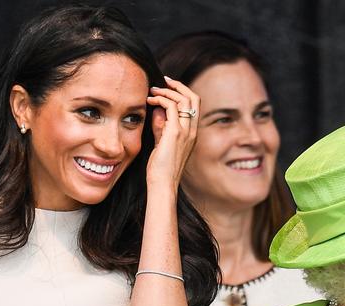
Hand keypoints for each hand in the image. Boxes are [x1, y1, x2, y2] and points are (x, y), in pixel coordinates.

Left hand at [146, 76, 199, 191]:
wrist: (162, 184)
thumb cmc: (161, 169)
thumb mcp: (162, 144)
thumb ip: (161, 127)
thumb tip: (157, 110)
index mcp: (191, 134)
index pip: (194, 105)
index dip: (182, 92)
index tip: (167, 87)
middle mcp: (192, 131)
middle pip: (193, 97)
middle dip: (178, 85)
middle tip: (163, 81)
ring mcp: (185, 132)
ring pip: (183, 99)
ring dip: (166, 91)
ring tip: (152, 91)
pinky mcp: (175, 133)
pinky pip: (171, 107)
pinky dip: (160, 99)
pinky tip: (150, 100)